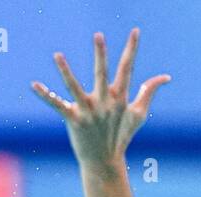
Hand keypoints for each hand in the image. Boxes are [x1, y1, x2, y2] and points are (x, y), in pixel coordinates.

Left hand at [31, 28, 169, 173]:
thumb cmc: (121, 135)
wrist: (104, 161)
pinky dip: (45, 95)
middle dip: (100, 55)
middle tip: (98, 35)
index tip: (135, 31)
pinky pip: (57, 105)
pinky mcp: (73, 120)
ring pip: (74, 87)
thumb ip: (149, 92)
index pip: (127, 68)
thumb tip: (166, 77)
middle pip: (101, 73)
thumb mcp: (138, 114)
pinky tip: (34, 85)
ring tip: (57, 54)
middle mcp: (104, 102)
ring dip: (65, 71)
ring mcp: (87, 111)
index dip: (131, 49)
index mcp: (119, 97)